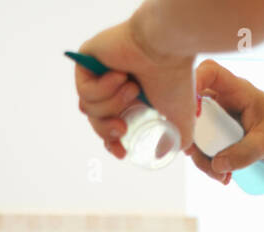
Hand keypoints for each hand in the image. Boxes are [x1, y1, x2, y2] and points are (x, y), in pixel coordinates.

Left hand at [74, 18, 196, 159]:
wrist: (166, 47)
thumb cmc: (175, 77)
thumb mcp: (179, 117)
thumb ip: (178, 137)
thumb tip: (170, 151)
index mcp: (130, 96)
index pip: (110, 125)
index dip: (112, 142)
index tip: (121, 153)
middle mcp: (113, 84)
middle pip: (96, 121)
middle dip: (107, 130)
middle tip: (122, 127)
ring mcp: (99, 71)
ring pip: (89, 107)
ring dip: (112, 104)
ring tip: (132, 88)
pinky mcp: (87, 58)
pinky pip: (84, 90)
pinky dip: (103, 90)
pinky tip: (120, 75)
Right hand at [187, 59, 263, 182]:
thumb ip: (243, 153)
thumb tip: (217, 164)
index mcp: (237, 90)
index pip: (209, 73)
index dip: (193, 84)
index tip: (189, 113)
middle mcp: (223, 100)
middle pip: (193, 111)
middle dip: (195, 141)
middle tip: (208, 163)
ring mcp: (218, 117)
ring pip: (196, 134)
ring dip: (203, 159)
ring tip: (222, 176)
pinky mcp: (218, 133)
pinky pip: (204, 147)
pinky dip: (210, 163)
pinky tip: (223, 175)